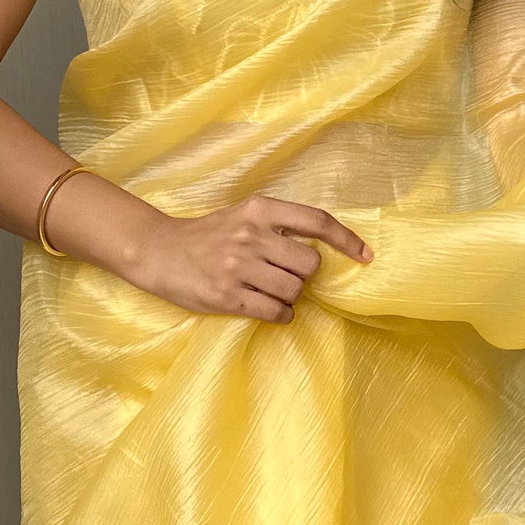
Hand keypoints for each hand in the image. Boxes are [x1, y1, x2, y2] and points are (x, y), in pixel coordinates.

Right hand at [135, 193, 372, 322]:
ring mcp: (237, 267)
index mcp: (258, 210)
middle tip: (282, 274)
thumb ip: (278, 225)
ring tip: (269, 291)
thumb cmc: (207, 235)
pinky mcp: (226, 296)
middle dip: (303, 275)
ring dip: (290, 297)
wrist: (158, 251)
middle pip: (309, 265)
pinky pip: (275, 312)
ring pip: (294, 291)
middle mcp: (250, 236)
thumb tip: (323, 249)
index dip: (347, 239)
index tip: (366, 256)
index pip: (316, 221)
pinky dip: (280, 315)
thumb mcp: (243, 215)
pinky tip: (268, 308)